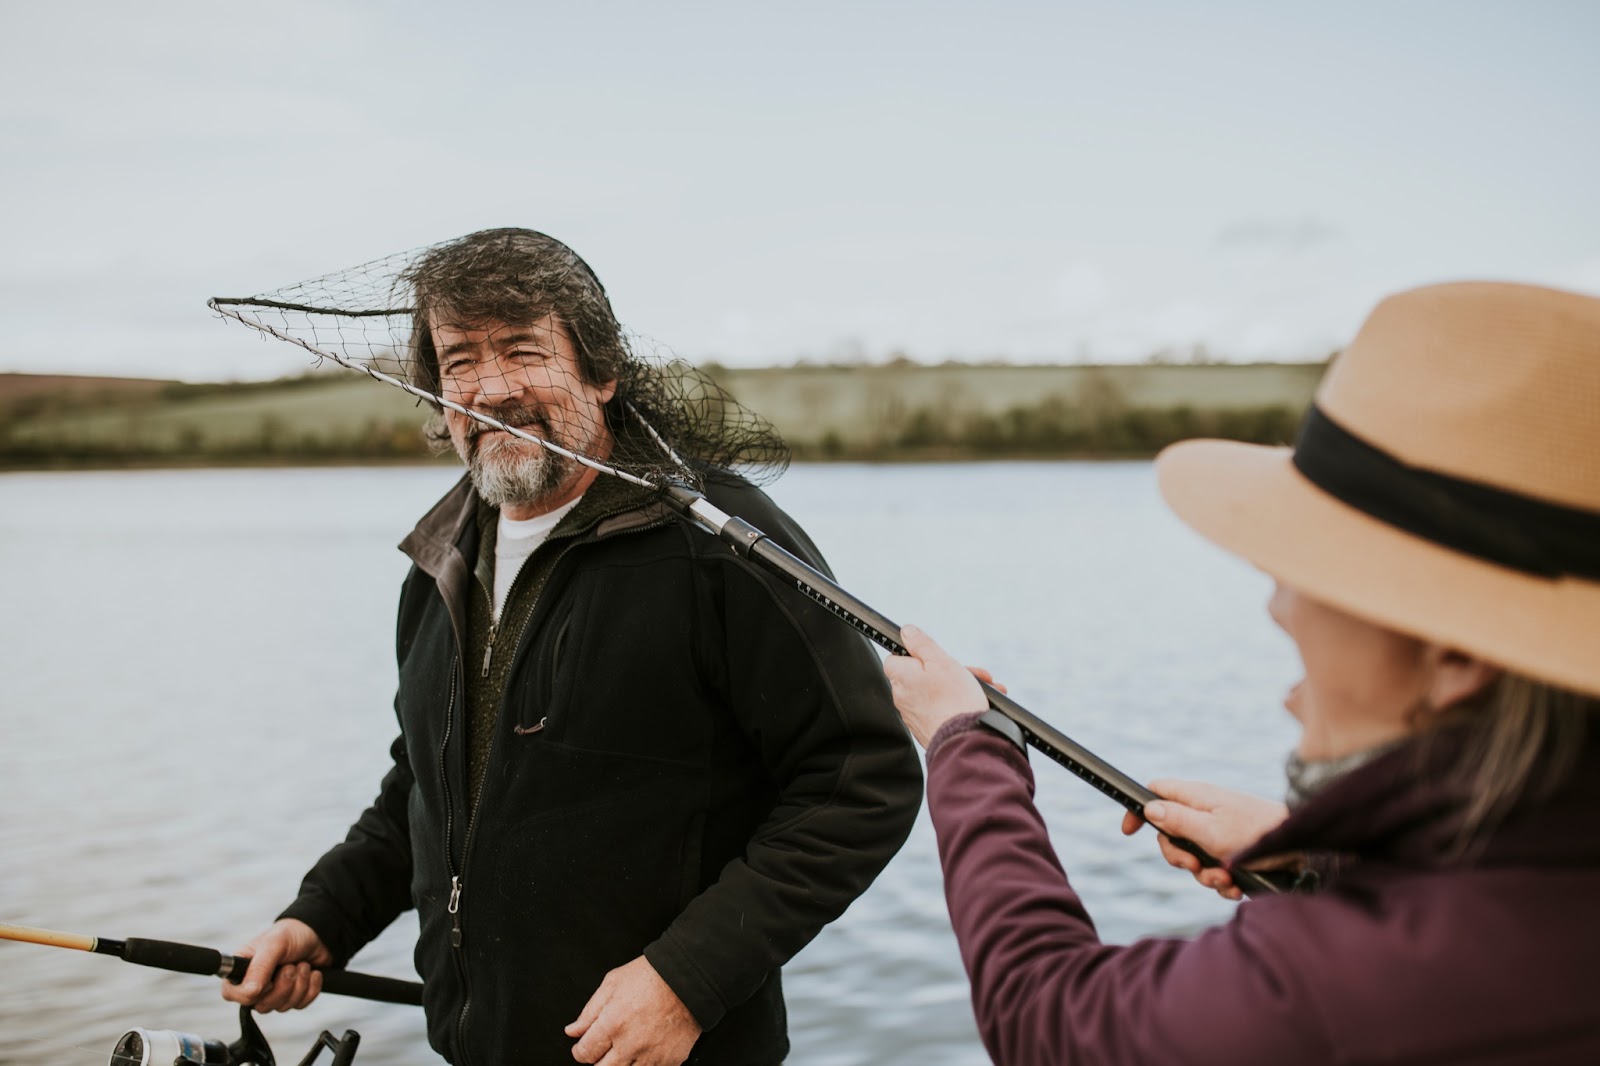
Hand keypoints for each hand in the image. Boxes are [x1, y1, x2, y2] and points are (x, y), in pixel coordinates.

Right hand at [221, 918, 333, 1011]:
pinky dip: (311, 988)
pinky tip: (313, 973)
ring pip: (282, 1007)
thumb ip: (259, 967)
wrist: (318, 934)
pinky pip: (300, 1004)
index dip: (248, 994)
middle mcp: (255, 983)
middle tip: (291, 966)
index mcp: (242, 968)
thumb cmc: (291, 934)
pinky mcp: (293, 996)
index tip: (267, 981)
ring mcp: (274, 992)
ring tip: (303, 965)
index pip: (231, 994)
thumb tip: (249, 992)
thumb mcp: (274, 944)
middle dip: (283, 986)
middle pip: (261, 1005)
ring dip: (299, 984)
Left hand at [566, 956, 700, 1064]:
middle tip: (603, 1050)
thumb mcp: (613, 983)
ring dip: (620, 1064)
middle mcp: (630, 1044)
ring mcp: (651, 1055)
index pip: (585, 1053)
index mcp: (613, 1023)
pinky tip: (643, 1052)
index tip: (584, 1047)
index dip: (580, 1051)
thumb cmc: (652, 976)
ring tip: (624, 1050)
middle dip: (598, 1061)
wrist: (690, 978)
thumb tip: (574, 1031)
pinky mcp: (669, 1061)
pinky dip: (643, 1065)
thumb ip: (590, 1011)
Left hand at [884, 625, 991, 747]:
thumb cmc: (954, 700)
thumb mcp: (940, 661)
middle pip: (923, 674)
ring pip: (937, 692)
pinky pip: (942, 710)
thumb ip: (921, 644)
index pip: (897, 657)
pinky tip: (979, 705)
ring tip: (985, 691)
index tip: (935, 656)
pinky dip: (958, 705)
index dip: (917, 654)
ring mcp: (914, 715)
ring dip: (961, 687)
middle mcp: (902, 697)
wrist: (964, 741)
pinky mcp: (927, 729)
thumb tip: (906, 631)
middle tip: (973, 674)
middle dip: (951, 671)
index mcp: (901, 677)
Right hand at [1120, 780, 1289, 900]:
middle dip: (1178, 856)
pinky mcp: (1233, 849)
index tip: (1129, 832)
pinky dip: (1222, 880)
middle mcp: (1205, 811)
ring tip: (1225, 880)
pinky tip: (1236, 886)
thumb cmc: (1256, 834)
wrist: (1302, 849)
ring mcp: (1219, 830)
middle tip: (1194, 865)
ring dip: (1204, 874)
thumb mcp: (1210, 831)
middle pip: (1170, 832)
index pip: (1156, 792)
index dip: (1139, 809)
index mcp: (1196, 798)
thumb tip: (1149, 808)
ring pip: (1193, 855)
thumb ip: (1177, 820)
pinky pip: (1214, 867)